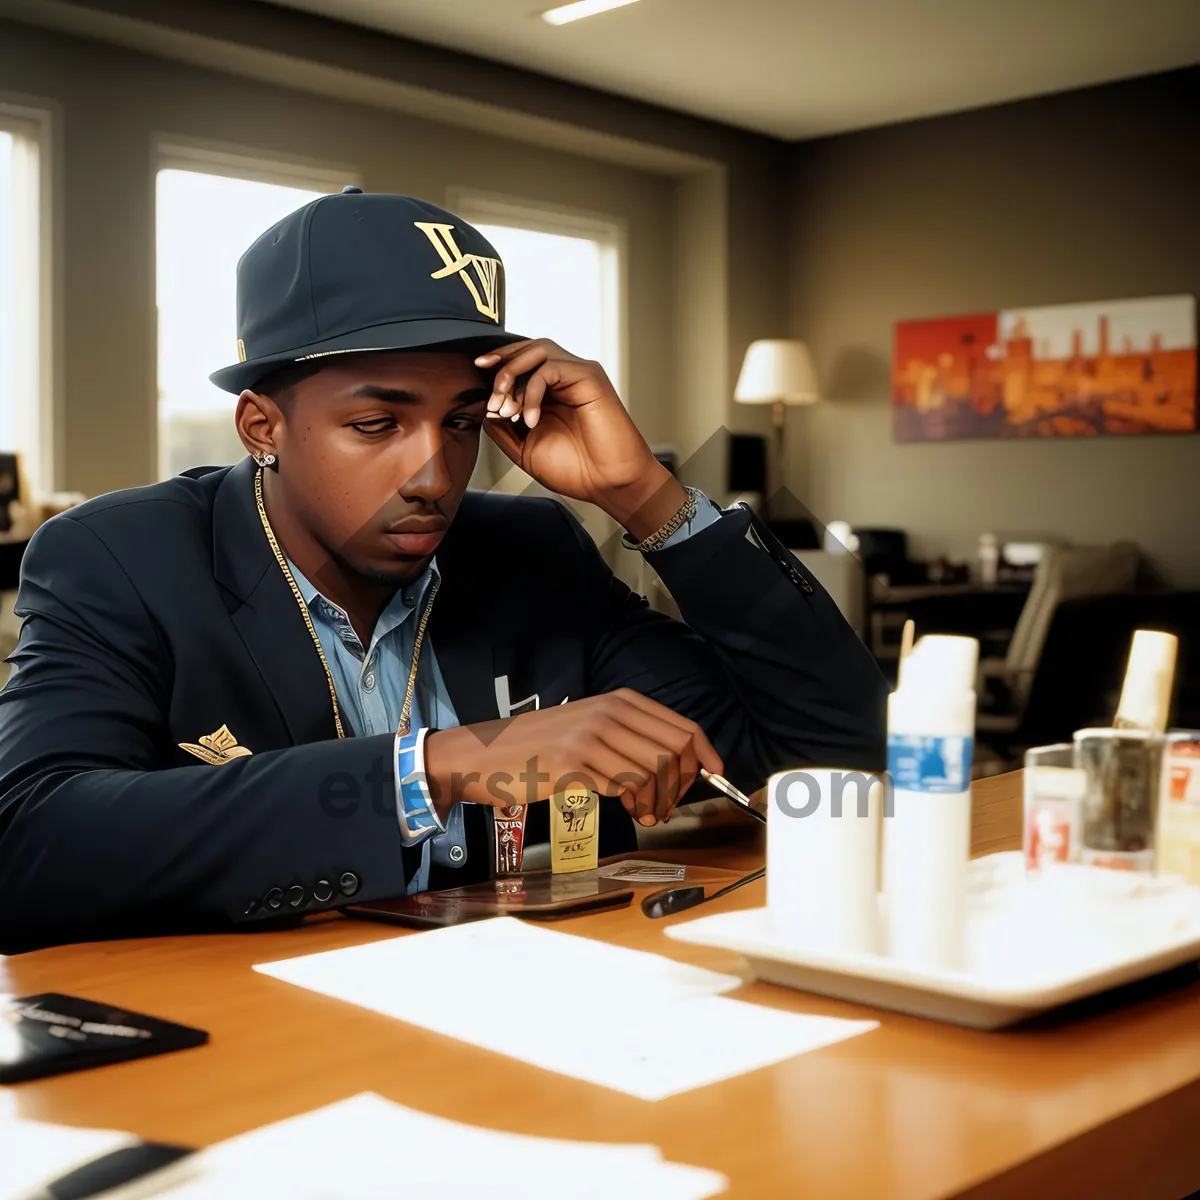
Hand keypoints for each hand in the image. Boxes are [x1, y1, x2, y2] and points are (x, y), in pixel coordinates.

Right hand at [423, 689, 722, 826]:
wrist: (484, 756)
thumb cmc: (539, 747)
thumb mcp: (589, 728)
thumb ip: (629, 739)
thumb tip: (677, 764)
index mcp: (617, 702)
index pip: (680, 725)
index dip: (704, 753)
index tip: (715, 774)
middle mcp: (607, 713)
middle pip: (672, 751)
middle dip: (681, 785)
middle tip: (669, 805)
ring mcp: (589, 738)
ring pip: (651, 772)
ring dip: (656, 800)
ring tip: (645, 812)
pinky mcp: (572, 765)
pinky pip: (620, 787)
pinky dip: (632, 804)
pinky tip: (626, 810)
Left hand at [475, 340, 686, 540]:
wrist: (607, 484)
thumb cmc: (576, 470)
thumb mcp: (524, 450)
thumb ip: (503, 429)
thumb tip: (484, 409)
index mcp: (551, 392)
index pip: (520, 362)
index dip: (496, 366)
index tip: (479, 386)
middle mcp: (565, 378)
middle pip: (526, 348)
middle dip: (500, 367)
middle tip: (492, 402)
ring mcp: (578, 375)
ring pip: (538, 350)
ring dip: (512, 373)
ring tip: (506, 407)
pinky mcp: (589, 377)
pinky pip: (550, 369)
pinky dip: (532, 391)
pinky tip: (531, 419)